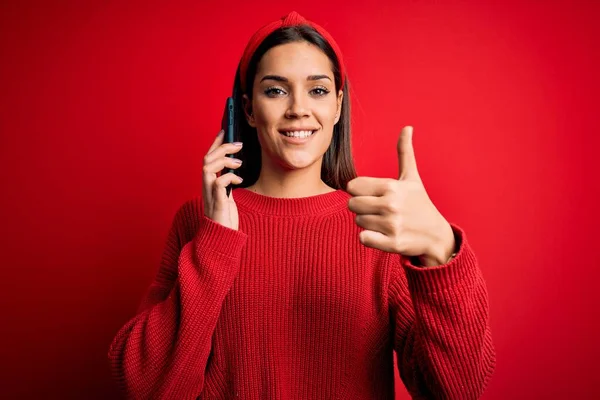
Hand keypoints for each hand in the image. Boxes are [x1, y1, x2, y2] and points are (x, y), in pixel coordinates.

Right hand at [202, 130, 243, 229]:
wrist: (222, 238)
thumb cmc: (224, 218)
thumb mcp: (227, 196)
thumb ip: (226, 184)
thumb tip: (234, 169)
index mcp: (209, 183)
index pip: (209, 158)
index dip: (215, 144)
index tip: (224, 132)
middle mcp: (206, 186)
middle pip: (207, 159)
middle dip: (221, 147)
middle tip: (238, 145)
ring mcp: (210, 194)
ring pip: (208, 166)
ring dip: (225, 160)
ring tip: (239, 163)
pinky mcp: (216, 202)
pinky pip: (219, 182)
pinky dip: (229, 177)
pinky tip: (239, 180)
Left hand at [346, 126, 453, 263]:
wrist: (437, 235)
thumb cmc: (420, 204)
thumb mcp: (412, 178)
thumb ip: (405, 153)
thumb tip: (407, 127)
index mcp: (391, 186)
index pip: (353, 186)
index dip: (361, 192)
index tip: (375, 196)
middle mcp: (391, 204)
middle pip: (352, 205)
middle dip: (362, 208)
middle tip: (380, 210)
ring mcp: (391, 225)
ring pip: (358, 222)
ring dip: (368, 223)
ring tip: (385, 222)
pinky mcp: (392, 243)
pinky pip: (363, 238)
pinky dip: (370, 238)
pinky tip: (383, 235)